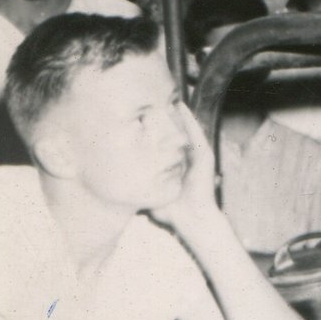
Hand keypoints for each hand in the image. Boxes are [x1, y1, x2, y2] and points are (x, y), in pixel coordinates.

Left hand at [149, 102, 221, 231]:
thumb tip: (115, 185)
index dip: (158, 130)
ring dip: (180, 115)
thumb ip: (138, 188)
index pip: (166, 143)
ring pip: (187, 130)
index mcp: (177, 166)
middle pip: (177, 133)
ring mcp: (198, 157)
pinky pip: (196, 134)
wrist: (192, 220)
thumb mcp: (150, 194)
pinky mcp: (205, 157)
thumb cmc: (172, 211)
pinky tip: (181, 108)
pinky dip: (189, 121)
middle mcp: (188, 159)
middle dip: (168, 118)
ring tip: (169, 99)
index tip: (145, 117)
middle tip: (157, 101)